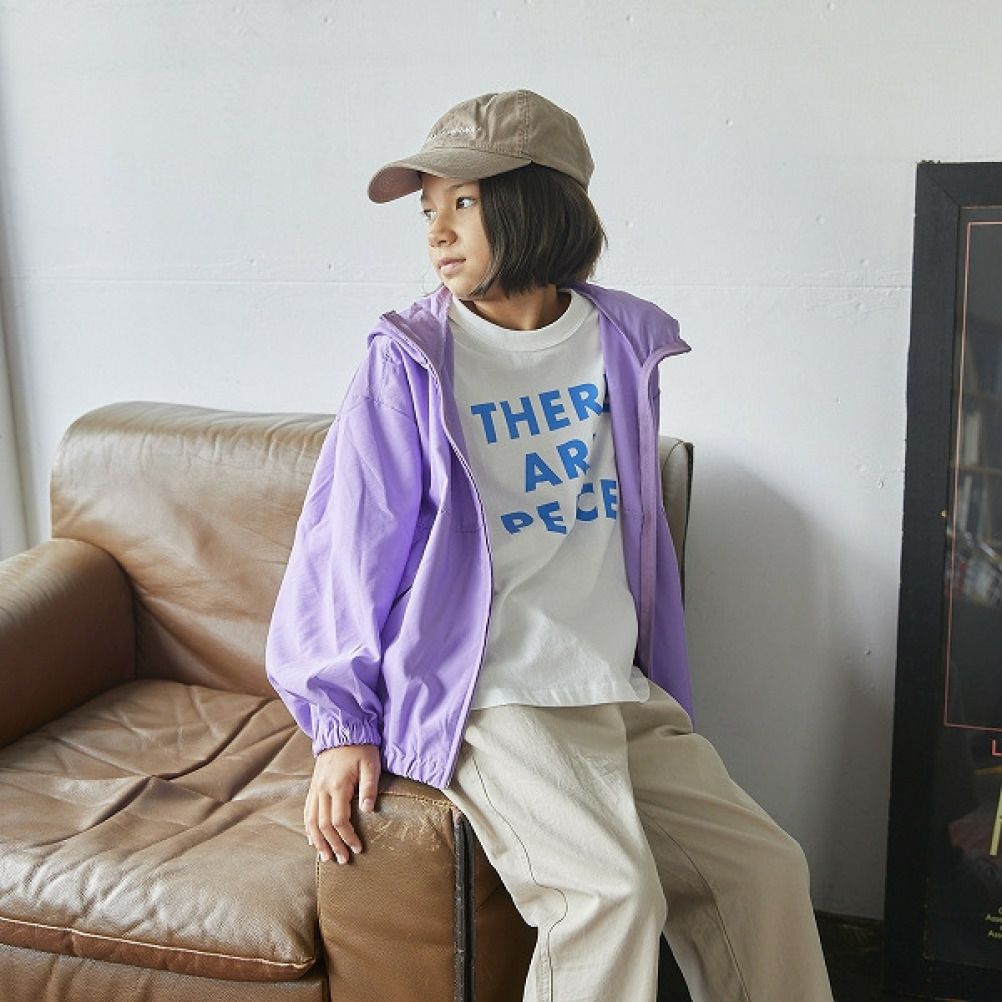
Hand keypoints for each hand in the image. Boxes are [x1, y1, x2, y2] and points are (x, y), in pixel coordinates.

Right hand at [305, 743, 380, 863]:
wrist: (342, 729)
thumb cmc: (360, 747)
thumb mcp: (371, 764)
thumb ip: (369, 787)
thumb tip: (368, 810)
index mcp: (337, 785)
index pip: (339, 820)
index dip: (347, 837)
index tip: (358, 848)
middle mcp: (322, 789)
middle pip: (323, 825)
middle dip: (333, 845)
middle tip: (343, 860)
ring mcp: (315, 788)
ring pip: (311, 821)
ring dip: (318, 841)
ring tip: (326, 857)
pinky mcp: (313, 786)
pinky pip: (307, 811)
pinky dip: (309, 828)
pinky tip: (312, 839)